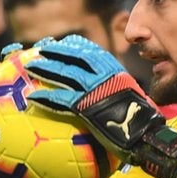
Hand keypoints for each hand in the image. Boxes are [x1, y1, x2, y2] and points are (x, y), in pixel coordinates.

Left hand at [22, 35, 176, 177]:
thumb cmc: (142, 122)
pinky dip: (45, 97)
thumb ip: (117, 91)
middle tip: (41, 51)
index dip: (76, 46)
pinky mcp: (86, 107)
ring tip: (30, 67)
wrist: (146, 135)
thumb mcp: (131, 97)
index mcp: (115, 72)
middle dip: (55, 53)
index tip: (64, 42)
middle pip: (74, 58)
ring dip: (45, 69)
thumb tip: (110, 95)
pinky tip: (33, 97)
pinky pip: (60, 99)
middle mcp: (103, 76)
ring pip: (63, 74)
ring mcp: (94, 90)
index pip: (92, 52)